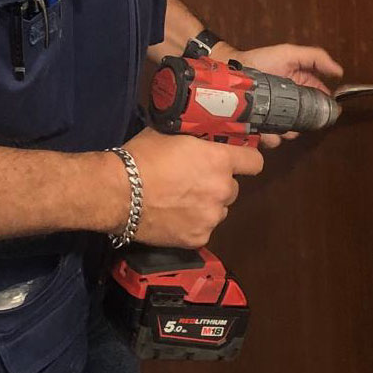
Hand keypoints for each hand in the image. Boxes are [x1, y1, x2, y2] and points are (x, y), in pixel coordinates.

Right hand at [119, 127, 263, 247]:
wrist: (117, 193)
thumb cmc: (142, 158)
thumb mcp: (172, 134)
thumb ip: (196, 138)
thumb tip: (204, 135)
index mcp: (220, 161)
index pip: (254, 162)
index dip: (246, 160)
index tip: (238, 161)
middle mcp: (222, 190)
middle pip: (232, 187)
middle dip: (218, 184)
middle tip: (194, 180)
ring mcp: (211, 216)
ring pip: (218, 209)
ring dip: (207, 205)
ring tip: (180, 200)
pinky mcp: (198, 238)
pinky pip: (203, 228)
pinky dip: (193, 224)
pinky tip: (173, 216)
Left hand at [212, 42, 343, 147]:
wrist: (232, 70)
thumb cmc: (260, 60)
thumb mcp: (290, 53)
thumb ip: (315, 58)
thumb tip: (339, 71)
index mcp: (300, 87)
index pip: (319, 101)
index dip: (324, 108)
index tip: (326, 113)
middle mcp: (289, 104)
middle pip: (305, 120)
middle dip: (304, 124)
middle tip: (297, 122)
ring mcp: (274, 116)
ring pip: (289, 133)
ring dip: (287, 133)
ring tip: (279, 127)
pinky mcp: (259, 127)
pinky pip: (269, 139)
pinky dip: (269, 139)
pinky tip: (264, 131)